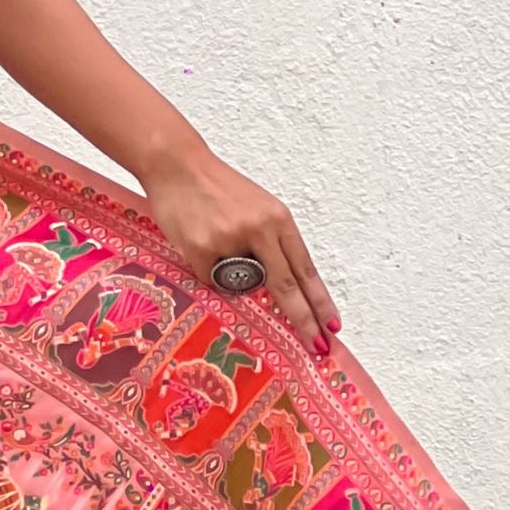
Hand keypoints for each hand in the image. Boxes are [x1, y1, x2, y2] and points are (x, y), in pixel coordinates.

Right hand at [138, 144, 341, 356]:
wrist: (176, 164)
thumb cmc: (215, 187)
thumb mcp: (256, 210)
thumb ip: (270, 244)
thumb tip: (279, 287)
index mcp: (278, 219)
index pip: (305, 269)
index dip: (320, 301)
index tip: (333, 325)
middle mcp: (260, 229)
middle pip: (287, 286)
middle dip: (304, 321)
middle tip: (318, 345)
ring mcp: (231, 240)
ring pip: (241, 284)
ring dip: (232, 275)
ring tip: (214, 239)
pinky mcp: (203, 249)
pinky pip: (211, 278)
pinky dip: (205, 266)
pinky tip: (197, 239)